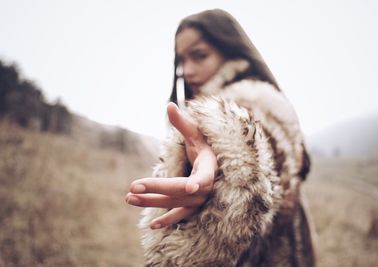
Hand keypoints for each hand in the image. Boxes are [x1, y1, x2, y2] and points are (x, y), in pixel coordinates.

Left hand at [126, 102, 217, 228]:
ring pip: (175, 203)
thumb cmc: (204, 146)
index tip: (190, 187)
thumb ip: (182, 122)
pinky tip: (151, 226)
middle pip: (180, 190)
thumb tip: (169, 104)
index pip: (203, 175)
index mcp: (209, 166)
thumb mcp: (196, 133)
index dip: (197, 181)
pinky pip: (180, 215)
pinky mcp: (193, 206)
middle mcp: (205, 186)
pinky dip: (167, 220)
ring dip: (152, 202)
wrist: (216, 166)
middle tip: (133, 187)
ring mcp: (199, 199)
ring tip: (129, 198)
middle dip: (157, 189)